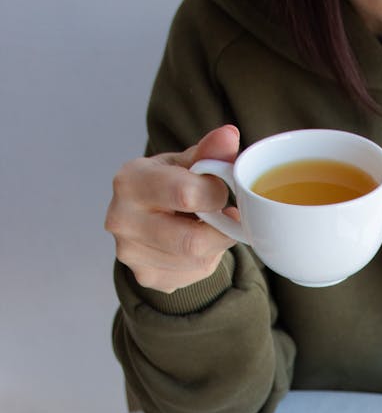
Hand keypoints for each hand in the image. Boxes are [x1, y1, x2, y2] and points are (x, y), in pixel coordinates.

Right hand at [105, 124, 240, 292]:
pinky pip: (193, 275)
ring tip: (205, 227)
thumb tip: (229, 136)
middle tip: (223, 217)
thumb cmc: (166, 185)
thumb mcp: (185, 162)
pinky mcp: (146, 276)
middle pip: (192, 241)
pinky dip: (204, 261)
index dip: (216, 194)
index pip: (187, 194)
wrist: (143, 216)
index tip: (219, 190)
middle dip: (221, 231)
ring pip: (197, 260)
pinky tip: (194, 245)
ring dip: (214, 245)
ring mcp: (131, 254)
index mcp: (130, 181)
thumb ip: (209, 152)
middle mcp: (122, 220)